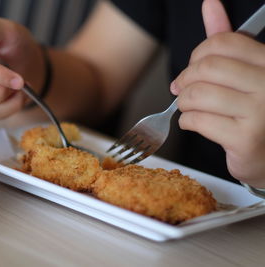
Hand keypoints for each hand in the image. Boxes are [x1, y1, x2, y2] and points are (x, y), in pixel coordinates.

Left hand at [171, 0, 264, 186]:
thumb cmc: (252, 111)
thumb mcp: (244, 71)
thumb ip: (227, 41)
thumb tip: (210, 4)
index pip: (223, 42)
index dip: (197, 55)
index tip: (192, 68)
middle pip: (207, 67)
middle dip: (185, 79)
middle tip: (181, 89)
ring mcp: (260, 112)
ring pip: (198, 95)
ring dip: (183, 102)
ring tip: (188, 108)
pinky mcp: (245, 139)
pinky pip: (198, 120)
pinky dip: (186, 121)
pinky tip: (192, 123)